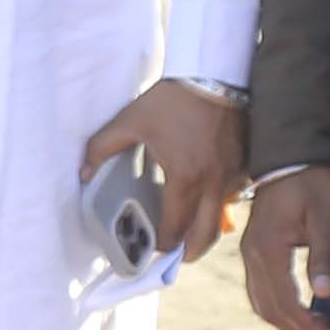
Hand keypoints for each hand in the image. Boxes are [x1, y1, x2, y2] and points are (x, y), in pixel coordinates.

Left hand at [79, 80, 244, 266]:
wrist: (215, 72)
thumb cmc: (173, 99)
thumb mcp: (131, 121)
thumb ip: (102, 148)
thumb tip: (83, 174)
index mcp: (185, 179)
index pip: (175, 229)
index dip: (162, 245)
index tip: (151, 248)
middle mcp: (213, 184)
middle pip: (206, 237)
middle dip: (189, 253)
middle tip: (174, 256)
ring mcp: (233, 176)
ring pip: (222, 218)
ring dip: (205, 231)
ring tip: (188, 232)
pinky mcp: (245, 165)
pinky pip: (233, 197)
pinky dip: (219, 206)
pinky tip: (206, 200)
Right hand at [238, 168, 329, 329]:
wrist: (292, 155)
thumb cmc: (313, 182)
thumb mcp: (325, 216)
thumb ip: (323, 255)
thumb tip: (325, 294)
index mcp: (268, 248)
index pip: (285, 300)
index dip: (307, 324)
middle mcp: (252, 255)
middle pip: (269, 308)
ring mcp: (249, 253)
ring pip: (260, 302)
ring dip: (286, 322)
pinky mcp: (254, 249)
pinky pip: (259, 290)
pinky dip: (277, 308)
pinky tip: (298, 311)